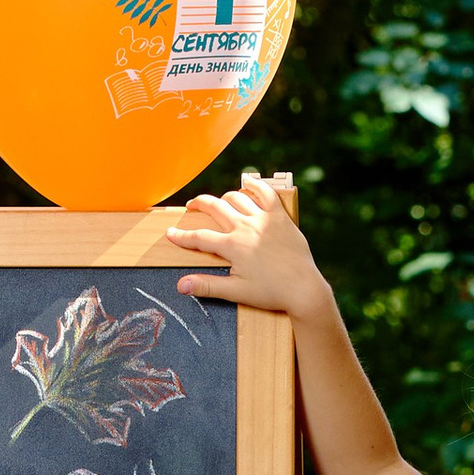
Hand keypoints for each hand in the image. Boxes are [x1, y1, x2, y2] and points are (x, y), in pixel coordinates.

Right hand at [168, 173, 328, 318]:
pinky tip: (247, 182)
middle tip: (191, 206)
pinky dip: (255, 185)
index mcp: (232, 246)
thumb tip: (181, 285)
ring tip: (218, 202)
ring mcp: (263, 219)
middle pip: (215, 208)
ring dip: (223, 198)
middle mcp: (245, 227)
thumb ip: (207, 286)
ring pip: (236, 198)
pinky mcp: (280, 217)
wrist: (303, 288)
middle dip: (199, 204)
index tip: (169, 232)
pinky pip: (266, 193)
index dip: (181, 235)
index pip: (199, 237)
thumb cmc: (271, 292)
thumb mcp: (236, 292)